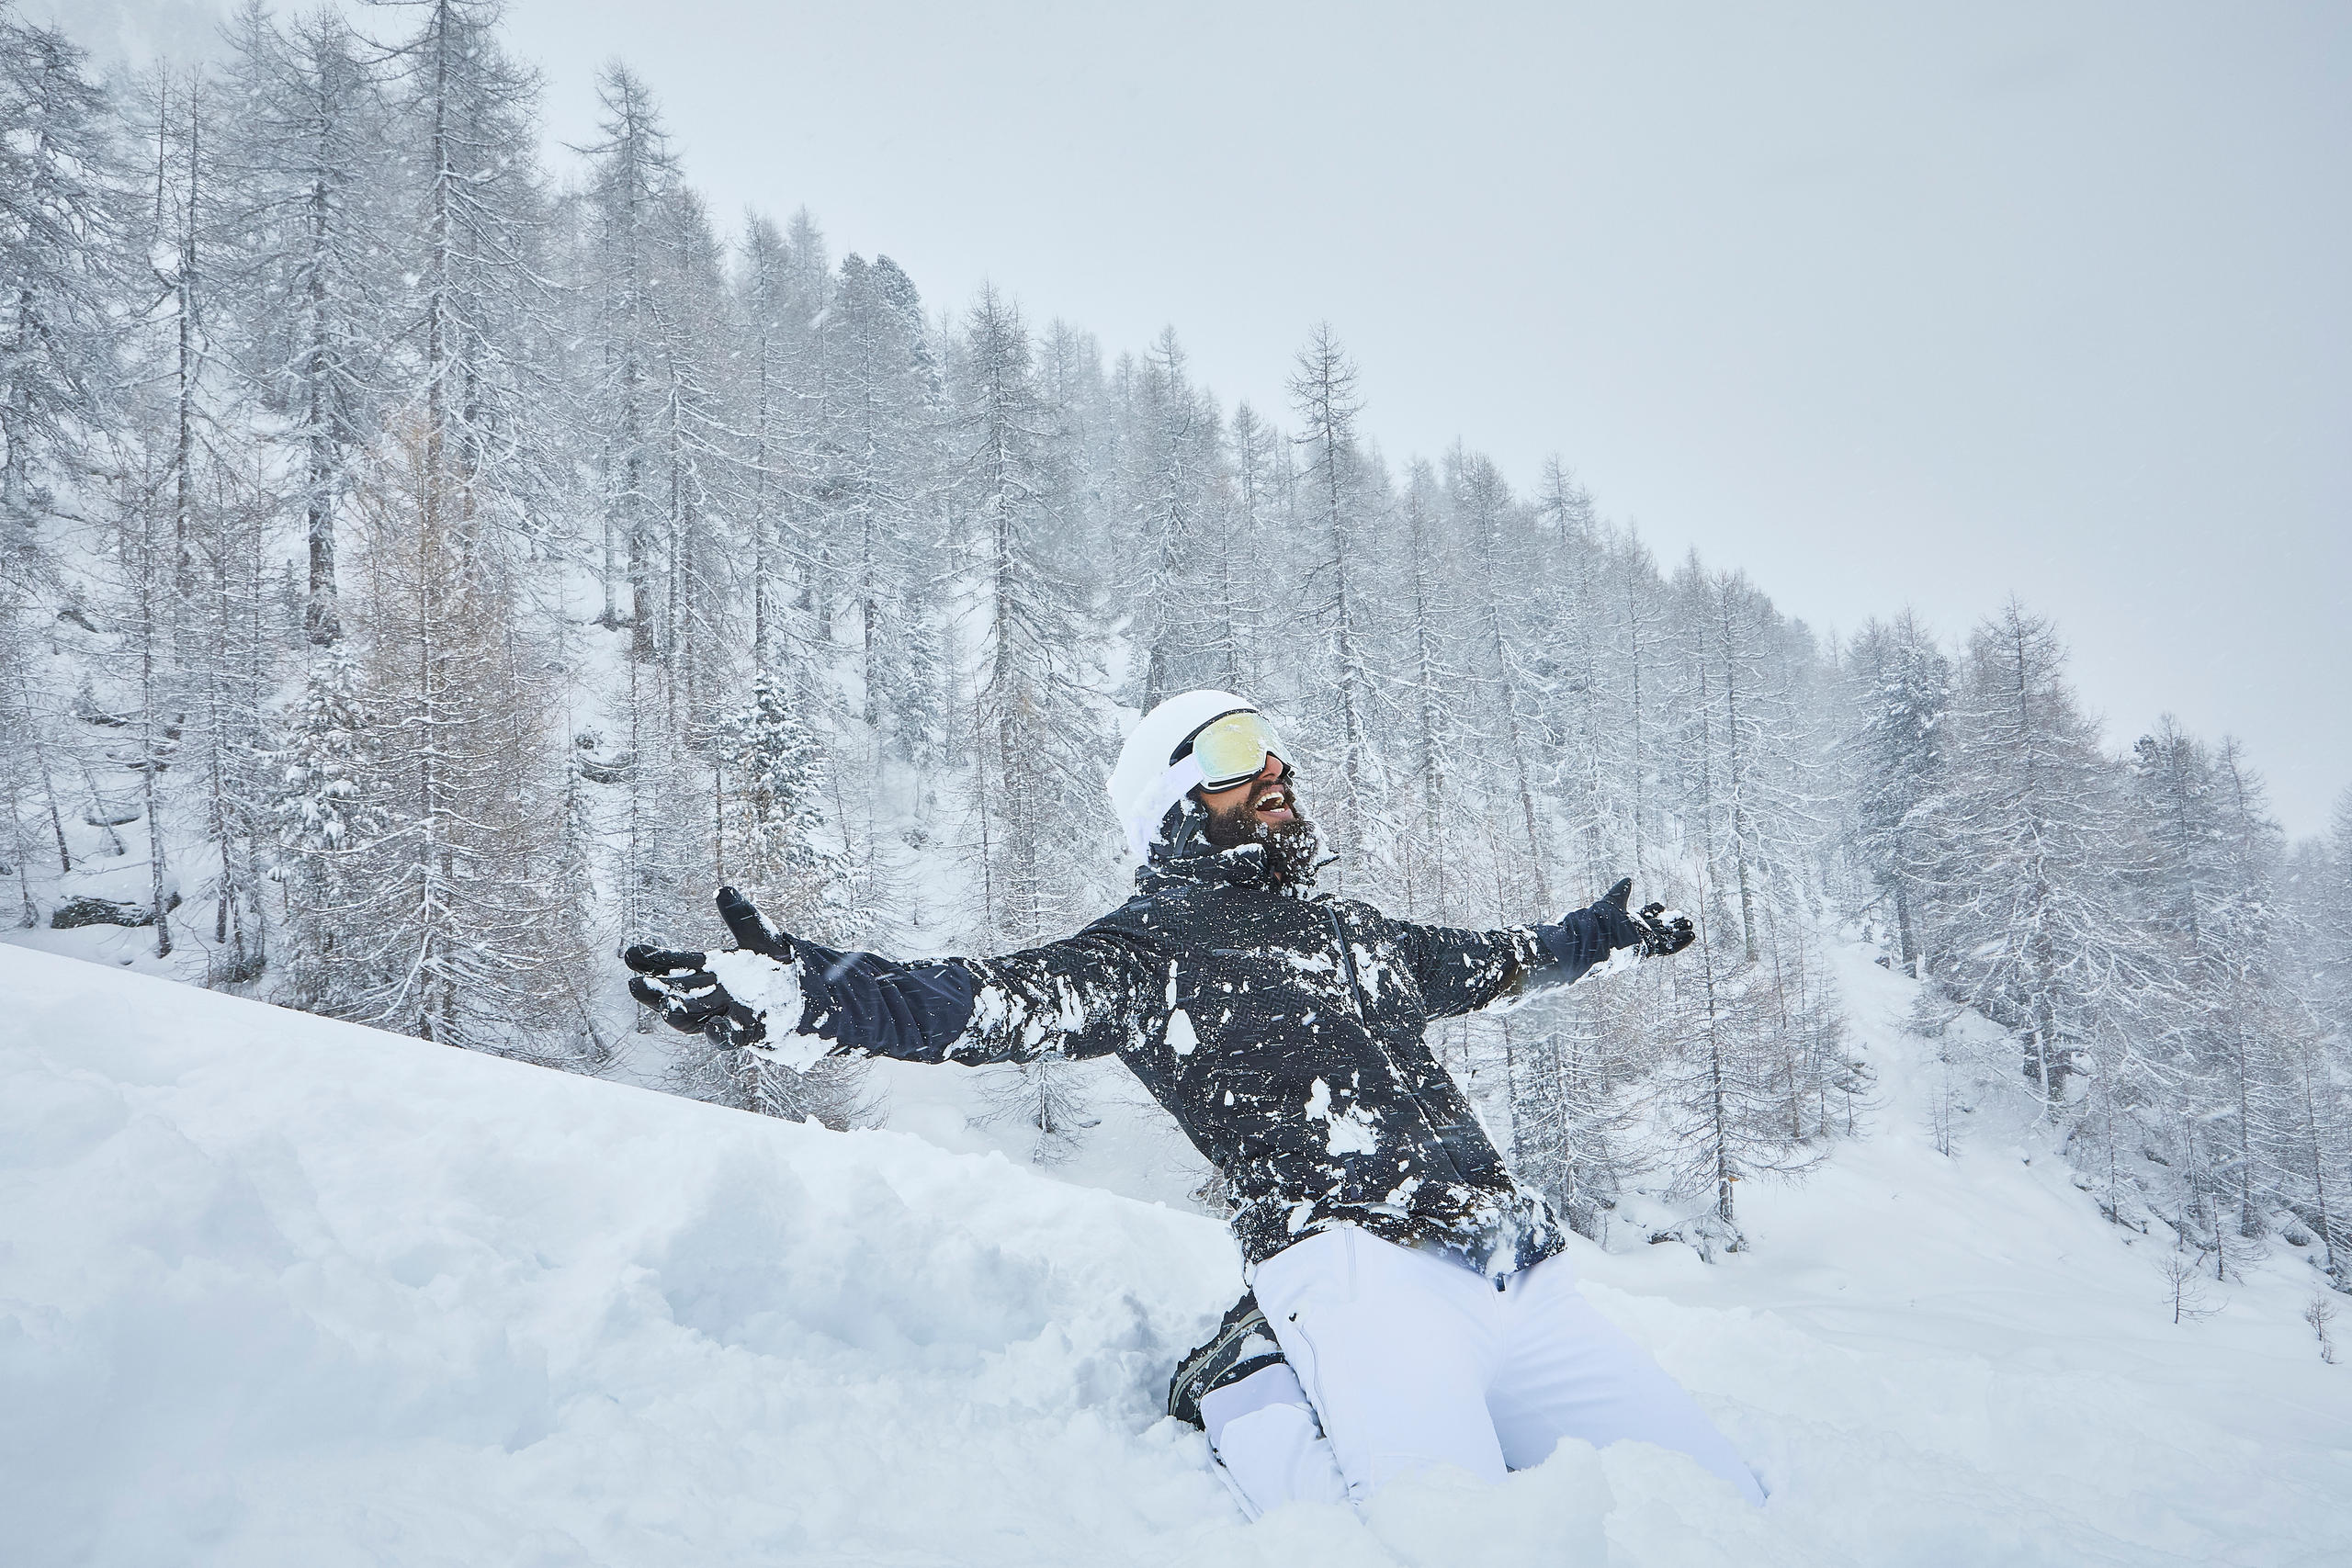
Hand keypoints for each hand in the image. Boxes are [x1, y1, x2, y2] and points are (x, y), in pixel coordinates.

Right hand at [622, 886, 803, 1050]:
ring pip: (695, 1019)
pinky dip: (720, 1035)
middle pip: (678, 994)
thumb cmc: (778, 965)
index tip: (631, 955)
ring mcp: (729, 1014)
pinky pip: (730, 1037)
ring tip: (665, 1006)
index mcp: (712, 970)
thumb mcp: (762, 937)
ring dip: (679, 1015)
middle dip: (655, 991)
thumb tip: (724, 890)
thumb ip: (742, 917)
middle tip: (634, 985)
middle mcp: (714, 994)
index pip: (677, 966)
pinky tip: (713, 1029)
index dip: (654, 961)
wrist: (810, 992)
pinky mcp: (749, 1032)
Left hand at [1591, 877, 1696, 957]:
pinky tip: (1692, 937)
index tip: (1661, 905)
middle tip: (1683, 917)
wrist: (1603, 937)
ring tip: (1691, 927)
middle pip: (1659, 926)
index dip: (1653, 910)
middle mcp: (1639, 932)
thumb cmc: (1605, 920)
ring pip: (1667, 937)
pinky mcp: (1651, 949)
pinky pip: (1669, 948)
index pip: (1645, 915)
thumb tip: (1628, 879)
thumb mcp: (1614, 901)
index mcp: (1630, 921)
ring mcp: (1646, 942)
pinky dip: (1681, 943)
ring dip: (1680, 933)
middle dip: (1672, 923)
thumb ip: (1621, 891)